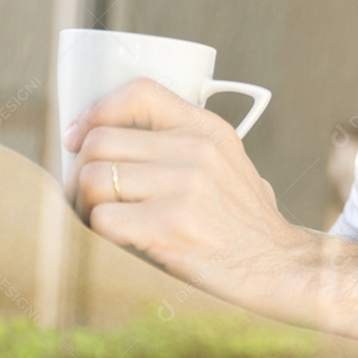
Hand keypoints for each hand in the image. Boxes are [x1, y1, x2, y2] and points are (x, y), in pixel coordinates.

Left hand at [62, 78, 309, 306]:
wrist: (277, 265)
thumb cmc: (244, 221)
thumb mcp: (227, 163)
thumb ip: (183, 144)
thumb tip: (109, 138)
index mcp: (208, 129)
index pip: (139, 92)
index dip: (97, 111)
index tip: (80, 135)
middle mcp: (196, 150)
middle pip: (100, 142)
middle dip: (82, 173)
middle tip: (89, 197)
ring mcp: (185, 186)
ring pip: (92, 180)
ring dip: (86, 206)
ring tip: (103, 221)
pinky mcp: (171, 225)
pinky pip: (101, 219)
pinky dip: (99, 235)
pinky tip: (119, 241)